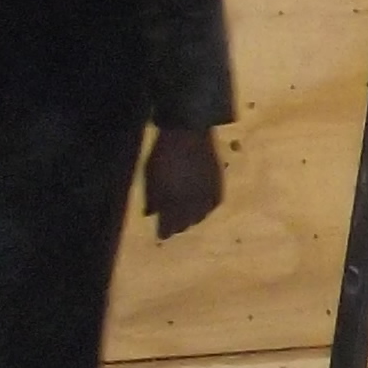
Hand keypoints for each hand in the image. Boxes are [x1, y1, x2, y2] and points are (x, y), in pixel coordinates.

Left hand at [143, 124, 225, 239]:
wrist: (189, 132)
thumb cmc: (164, 152)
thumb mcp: (150, 175)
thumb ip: (151, 197)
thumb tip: (149, 214)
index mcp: (171, 201)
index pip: (168, 227)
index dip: (164, 232)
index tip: (161, 235)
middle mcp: (191, 203)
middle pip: (185, 223)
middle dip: (178, 226)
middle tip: (172, 225)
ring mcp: (206, 194)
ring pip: (201, 216)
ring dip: (193, 219)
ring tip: (188, 217)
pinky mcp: (218, 184)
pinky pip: (213, 203)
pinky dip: (207, 208)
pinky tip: (204, 206)